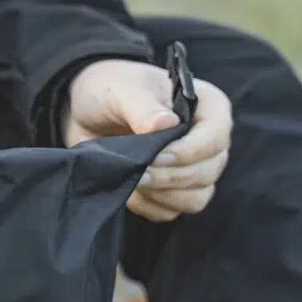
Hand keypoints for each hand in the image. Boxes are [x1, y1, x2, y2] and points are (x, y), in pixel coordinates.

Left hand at [63, 58, 232, 221]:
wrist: (86, 112)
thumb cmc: (110, 90)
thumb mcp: (122, 90)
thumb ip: (143, 108)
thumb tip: (165, 124)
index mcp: (209, 108)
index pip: (216, 138)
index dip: (188, 153)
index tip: (156, 157)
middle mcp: (208, 141)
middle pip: (208, 172)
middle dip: (170, 177)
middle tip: (137, 172)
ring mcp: (193, 169)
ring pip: (195, 198)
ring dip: (162, 196)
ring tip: (133, 180)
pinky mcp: (171, 191)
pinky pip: (171, 211)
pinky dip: (149, 206)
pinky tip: (129, 191)